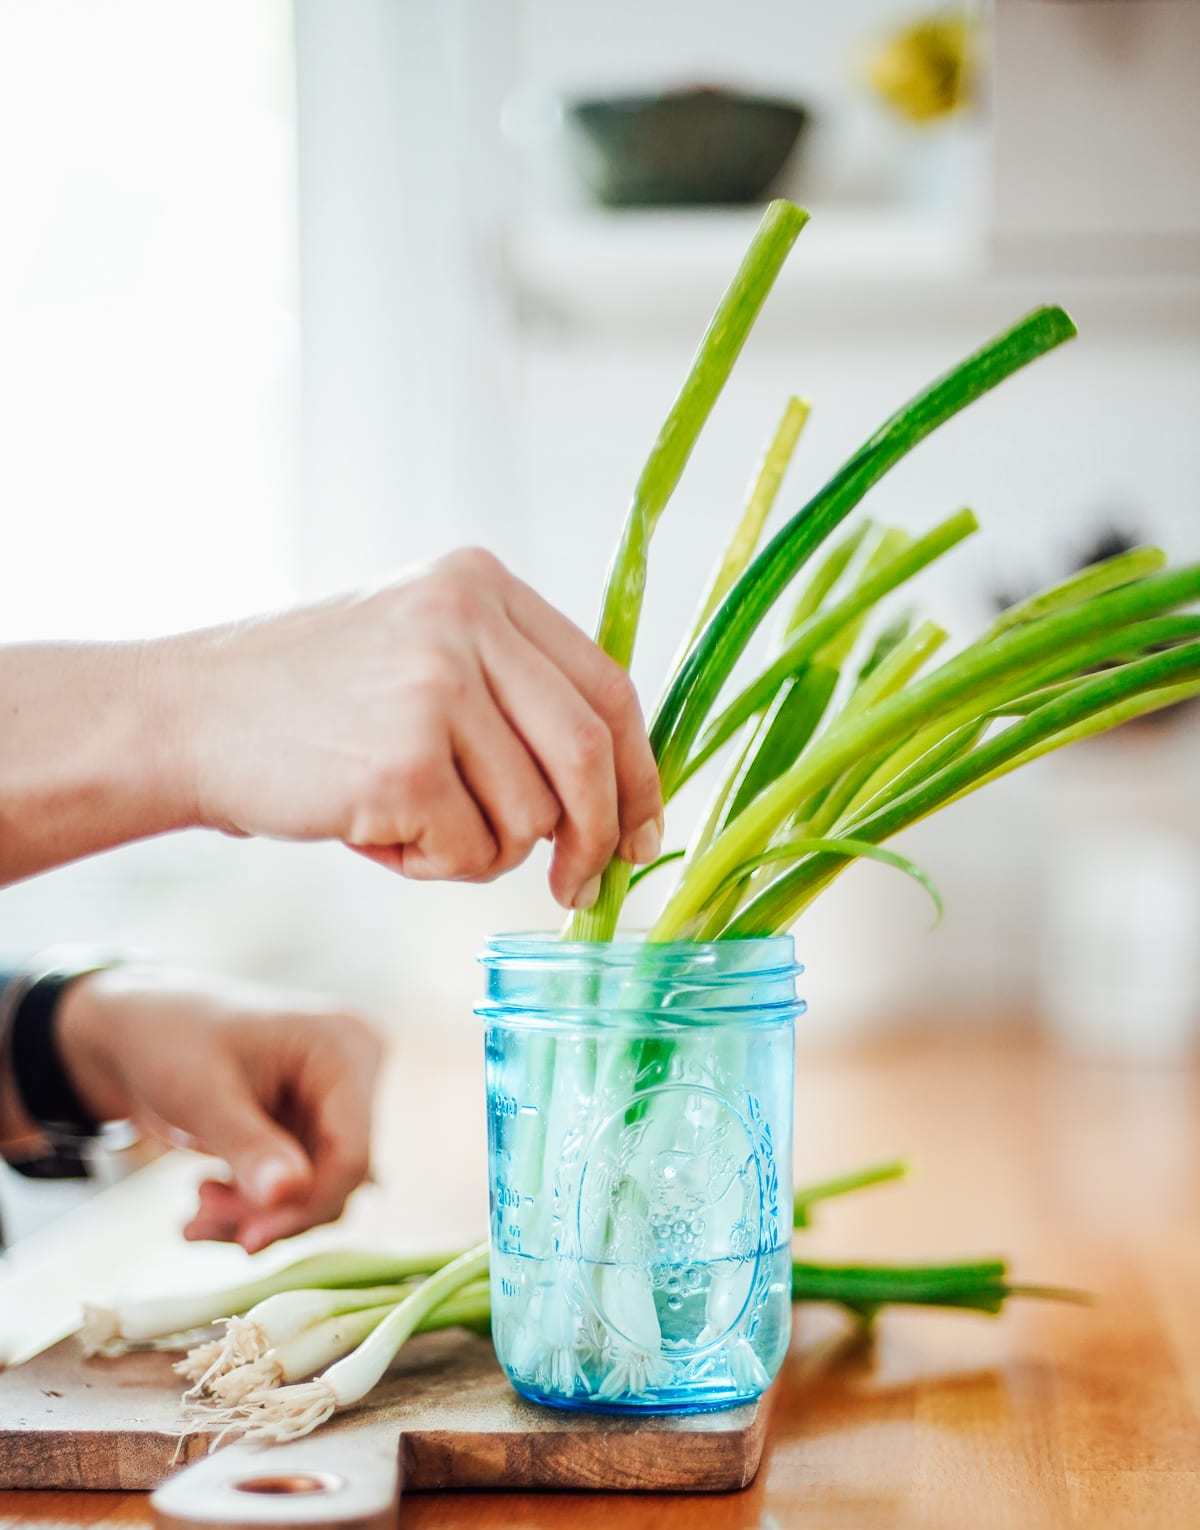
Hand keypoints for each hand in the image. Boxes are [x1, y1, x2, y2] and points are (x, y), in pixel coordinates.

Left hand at [56, 969, 384, 1251]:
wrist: (133, 1033)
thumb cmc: (165, 1042)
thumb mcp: (202, 1095)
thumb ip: (248, 1147)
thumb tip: (286, 1195)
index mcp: (345, 1047)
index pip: (351, 1152)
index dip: (306, 1204)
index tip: (248, 1240)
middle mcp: (353, 1074)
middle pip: (336, 1178)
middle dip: (270, 1210)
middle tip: (202, 1219)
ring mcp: (333, 1104)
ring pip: (315, 1191)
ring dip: (255, 1214)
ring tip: (195, 1212)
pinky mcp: (310, 1129)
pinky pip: (296, 1188)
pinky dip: (251, 1207)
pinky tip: (204, 1207)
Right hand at [178, 548, 662, 908]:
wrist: (189, 719)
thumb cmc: (310, 706)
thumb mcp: (419, 650)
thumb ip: (511, 693)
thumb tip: (616, 795)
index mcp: (482, 584)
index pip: (606, 686)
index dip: (637, 773)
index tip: (641, 835)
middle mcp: (468, 618)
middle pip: (587, 753)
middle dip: (596, 837)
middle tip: (579, 887)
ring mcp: (436, 686)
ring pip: (528, 817)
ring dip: (479, 851)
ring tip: (405, 821)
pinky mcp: (405, 760)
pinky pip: (470, 852)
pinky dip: (429, 865)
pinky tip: (371, 830)